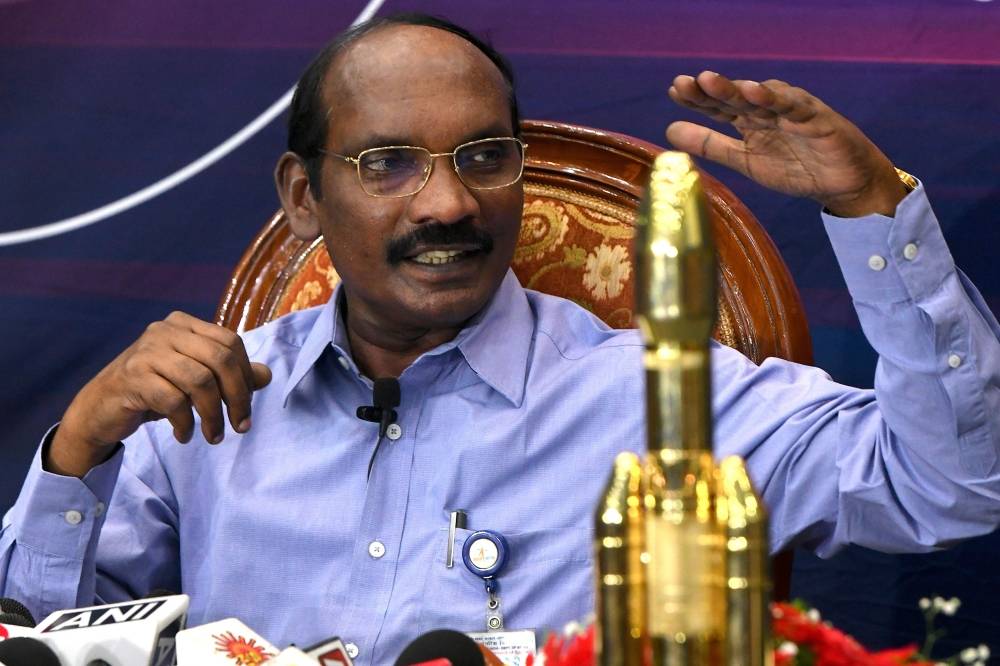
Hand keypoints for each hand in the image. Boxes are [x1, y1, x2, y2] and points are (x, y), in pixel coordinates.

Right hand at [47, 312, 271, 476]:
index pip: (231, 343)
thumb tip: (266, 376)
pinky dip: (185, 423)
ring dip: (212, 415)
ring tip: (213, 436)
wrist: (100, 409)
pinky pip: (174, 400)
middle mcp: (166, 330)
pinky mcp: (132, 376)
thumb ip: (230, 375)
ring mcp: (147, 351)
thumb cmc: (155, 391)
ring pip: (200, 381)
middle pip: (220, 359)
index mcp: (185, 324)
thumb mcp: (196, 380)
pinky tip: (184, 435)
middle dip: (237, 397)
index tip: (246, 407)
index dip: (245, 376)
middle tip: (240, 426)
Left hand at [665, 72, 908, 216]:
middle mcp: (767, 110)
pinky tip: (755, 91)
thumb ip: (710, 146)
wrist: (842, 184)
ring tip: (709, 80)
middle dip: (709, 89)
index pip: (718, 107)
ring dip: (735, 88)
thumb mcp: (745, 160)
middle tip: (685, 82)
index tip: (674, 91)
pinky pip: (793, 105)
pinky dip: (775, 98)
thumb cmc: (796, 169)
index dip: (697, 99)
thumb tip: (668, 130)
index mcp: (749, 120)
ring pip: (760, 96)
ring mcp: (790, 111)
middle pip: (734, 97)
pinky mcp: (815, 117)